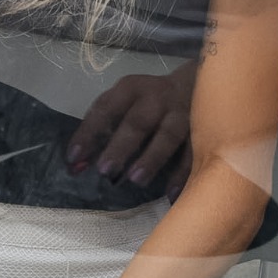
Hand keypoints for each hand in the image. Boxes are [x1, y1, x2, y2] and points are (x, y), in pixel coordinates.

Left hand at [66, 65, 194, 198]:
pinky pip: (195, 152)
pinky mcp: (204, 129)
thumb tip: (75, 165)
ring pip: (168, 136)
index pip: (105, 109)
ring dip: (152, 158)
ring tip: (136, 179)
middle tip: (104, 170)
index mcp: (131, 89)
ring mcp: (182, 113)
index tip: (73, 158)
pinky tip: (171, 194)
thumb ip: (101, 130)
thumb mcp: (126, 102)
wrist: (201, 83)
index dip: (89, 132)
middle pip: (137, 122)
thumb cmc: (150, 99)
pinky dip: (183, 174)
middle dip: (120, 146)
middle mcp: (156, 98)